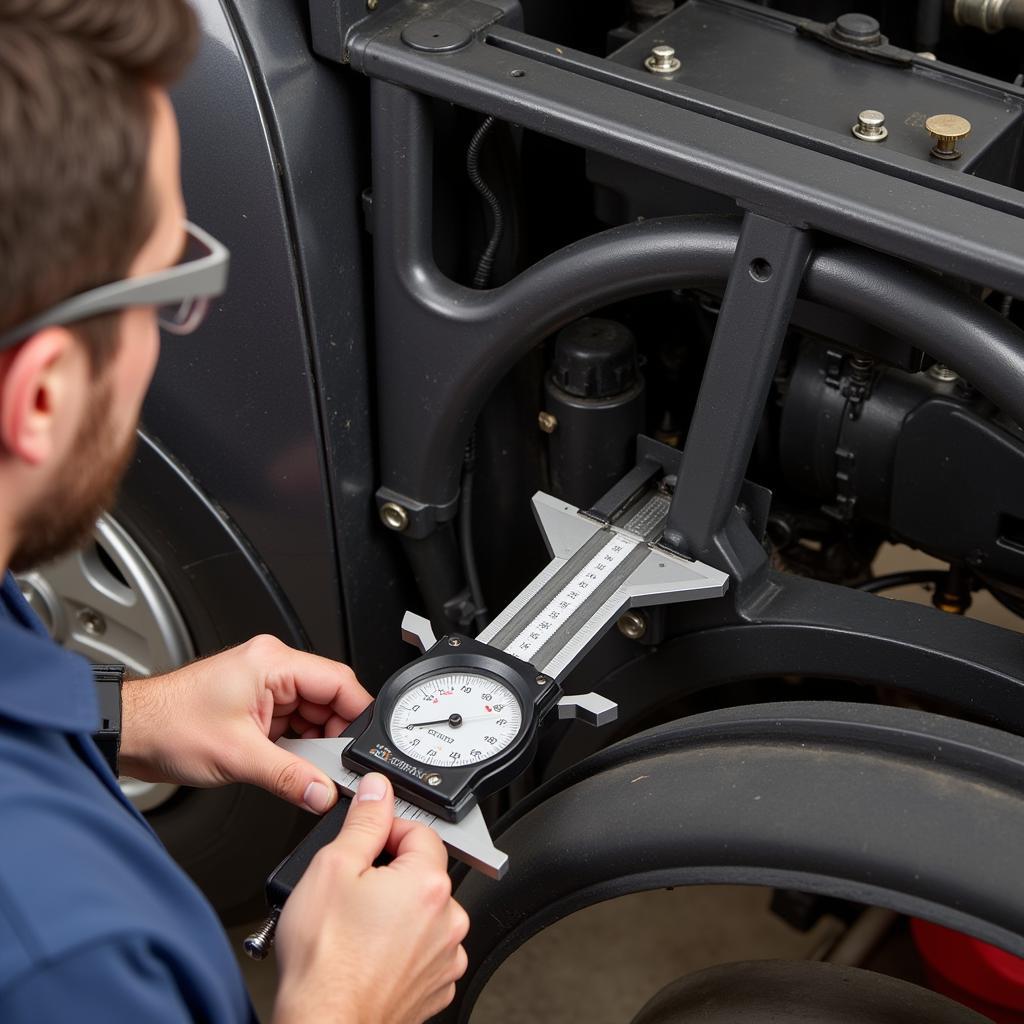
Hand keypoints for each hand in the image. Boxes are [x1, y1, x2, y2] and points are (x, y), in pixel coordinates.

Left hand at [118, 634, 371, 813]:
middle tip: (333, 768)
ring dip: (313, 744)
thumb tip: (323, 792)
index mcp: (272, 662)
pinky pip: (293, 723)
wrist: (130, 732)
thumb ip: (289, 777)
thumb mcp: (237, 757)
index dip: (357, 715)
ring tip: (304, 769)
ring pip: (312, 714)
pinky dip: (297, 746)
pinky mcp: (256, 704)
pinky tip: (290, 764)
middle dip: (333, 736)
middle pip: (328, 699)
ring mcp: (264, 686)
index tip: (364, 746)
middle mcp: (271, 667)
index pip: (338, 681)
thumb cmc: (168, 725)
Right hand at [272, 773, 468, 1023]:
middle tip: (352, 891)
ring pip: (423, 913)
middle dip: (390, 874)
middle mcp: (448, 921)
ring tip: (356, 928)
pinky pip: (423, 950)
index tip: (363, 845)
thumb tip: (377, 790)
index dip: (386, 832)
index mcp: (429, 884)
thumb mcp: (332, 867)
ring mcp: (445, 958)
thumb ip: (364, 821)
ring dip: (396, 913)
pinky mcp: (435, 988)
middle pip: (422, 873)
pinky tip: (368, 955)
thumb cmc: (324, 962)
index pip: (419, 831)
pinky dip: (400, 948)